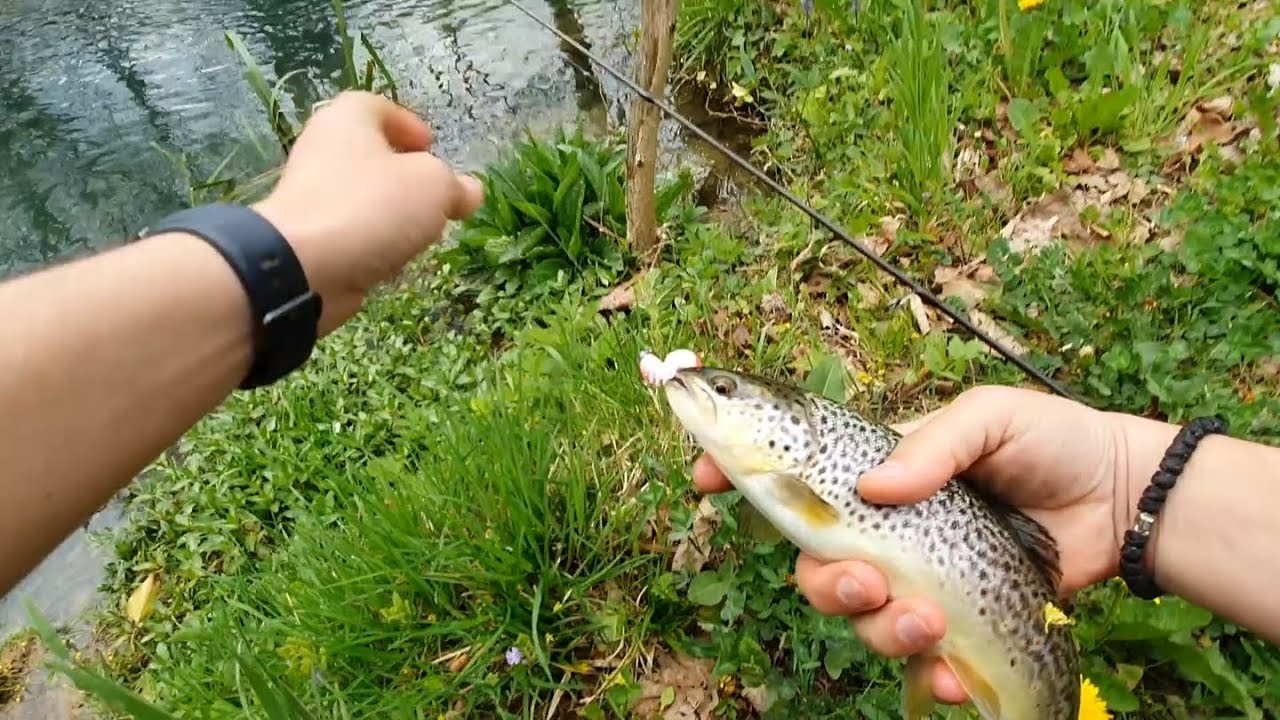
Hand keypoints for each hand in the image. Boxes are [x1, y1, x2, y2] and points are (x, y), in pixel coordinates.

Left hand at [251, 91, 483, 334]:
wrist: (304, 266)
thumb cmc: (372, 207)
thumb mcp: (433, 186)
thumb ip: (456, 185)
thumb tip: (470, 191)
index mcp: (348, 119)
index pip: (379, 107)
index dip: (409, 124)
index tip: (432, 147)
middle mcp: (324, 148)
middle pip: (372, 154)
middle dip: (406, 174)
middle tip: (435, 194)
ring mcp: (312, 194)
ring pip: (363, 195)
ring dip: (393, 212)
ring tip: (421, 232)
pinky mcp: (309, 234)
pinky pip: (351, 229)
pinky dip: (373, 240)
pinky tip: (392, 258)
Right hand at [692, 385, 1132, 704]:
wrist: (1118, 500)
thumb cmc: (1049, 441)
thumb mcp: (991, 415)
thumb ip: (931, 443)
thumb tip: (872, 489)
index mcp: (876, 471)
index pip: (792, 471)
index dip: (738, 471)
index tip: (704, 477)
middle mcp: (882, 528)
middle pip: (812, 564)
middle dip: (824, 583)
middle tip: (866, 581)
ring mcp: (915, 578)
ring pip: (857, 618)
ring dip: (881, 628)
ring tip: (933, 618)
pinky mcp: (953, 621)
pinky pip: (917, 661)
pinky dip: (930, 673)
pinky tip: (955, 669)